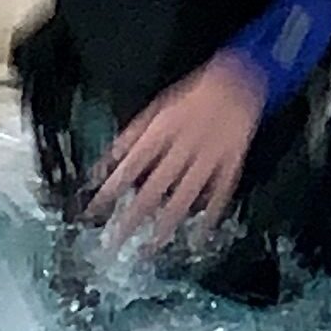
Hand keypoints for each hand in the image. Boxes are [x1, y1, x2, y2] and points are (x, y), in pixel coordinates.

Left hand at [88, 53, 267, 253]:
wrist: (236, 83)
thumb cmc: (193, 95)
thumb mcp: (155, 108)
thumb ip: (131, 136)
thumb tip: (109, 159)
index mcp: (160, 134)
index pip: (128, 168)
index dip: (109, 191)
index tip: (94, 212)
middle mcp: (181, 150)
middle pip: (152, 190)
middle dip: (131, 219)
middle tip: (115, 244)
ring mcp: (207, 159)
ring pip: (183, 198)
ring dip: (165, 226)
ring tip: (151, 248)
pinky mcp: (230, 165)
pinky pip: (218, 195)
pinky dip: (210, 217)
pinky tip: (199, 236)